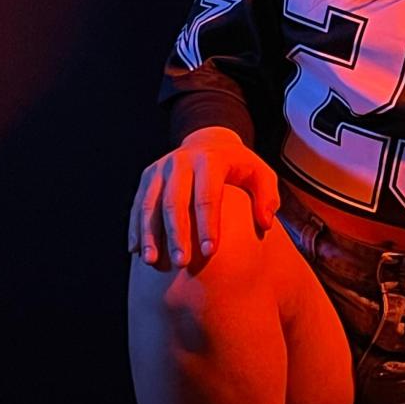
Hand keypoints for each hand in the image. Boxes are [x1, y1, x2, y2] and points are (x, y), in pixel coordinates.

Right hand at [127, 126, 281, 268]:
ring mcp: (161, 168)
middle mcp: (181, 161)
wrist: (208, 140)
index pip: (207, 196)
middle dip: (177, 234)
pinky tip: (137, 251)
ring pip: (150, 204)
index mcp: (210, 160)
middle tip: (181, 263)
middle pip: (174, 201)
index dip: (208, 225)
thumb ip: (268, 197)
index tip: (210, 252)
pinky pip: (138, 205)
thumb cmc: (238, 166)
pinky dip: (136, 228)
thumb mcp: (261, 174)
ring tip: (151, 261)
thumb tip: (265, 223)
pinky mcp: (147, 177)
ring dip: (149, 234)